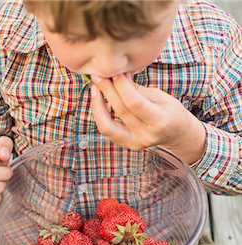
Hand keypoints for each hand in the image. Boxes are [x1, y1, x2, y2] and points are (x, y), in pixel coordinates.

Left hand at [90, 74, 205, 163]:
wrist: (176, 134)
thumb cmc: (169, 110)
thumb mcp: (160, 97)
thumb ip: (137, 89)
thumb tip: (117, 75)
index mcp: (159, 120)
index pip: (134, 103)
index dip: (121, 86)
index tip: (114, 72)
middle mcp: (146, 135)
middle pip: (120, 111)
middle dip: (107, 90)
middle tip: (98, 75)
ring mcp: (135, 143)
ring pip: (107, 126)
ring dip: (97, 105)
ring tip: (95, 88)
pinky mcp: (127, 145)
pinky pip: (107, 130)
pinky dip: (100, 115)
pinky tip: (98, 101)